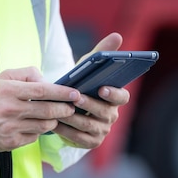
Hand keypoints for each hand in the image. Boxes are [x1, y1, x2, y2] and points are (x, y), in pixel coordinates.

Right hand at [0, 67, 81, 151]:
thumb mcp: (2, 78)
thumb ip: (26, 74)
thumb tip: (45, 80)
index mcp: (10, 91)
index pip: (43, 90)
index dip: (62, 92)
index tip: (75, 93)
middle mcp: (11, 109)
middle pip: (47, 110)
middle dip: (64, 109)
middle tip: (71, 108)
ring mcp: (11, 128)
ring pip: (44, 126)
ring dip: (54, 121)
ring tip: (55, 116)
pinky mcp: (11, 142)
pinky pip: (34, 136)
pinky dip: (39, 131)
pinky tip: (36, 125)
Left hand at [53, 32, 130, 148]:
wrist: (67, 106)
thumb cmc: (81, 83)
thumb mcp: (89, 66)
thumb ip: (102, 51)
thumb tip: (117, 36)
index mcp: (116, 98)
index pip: (123, 97)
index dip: (114, 94)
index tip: (102, 88)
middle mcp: (112, 115)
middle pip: (103, 112)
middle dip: (89, 105)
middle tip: (76, 98)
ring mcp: (102, 130)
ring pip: (88, 125)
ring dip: (73, 117)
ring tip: (60, 110)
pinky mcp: (90, 141)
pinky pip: (78, 137)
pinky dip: (66, 131)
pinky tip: (54, 123)